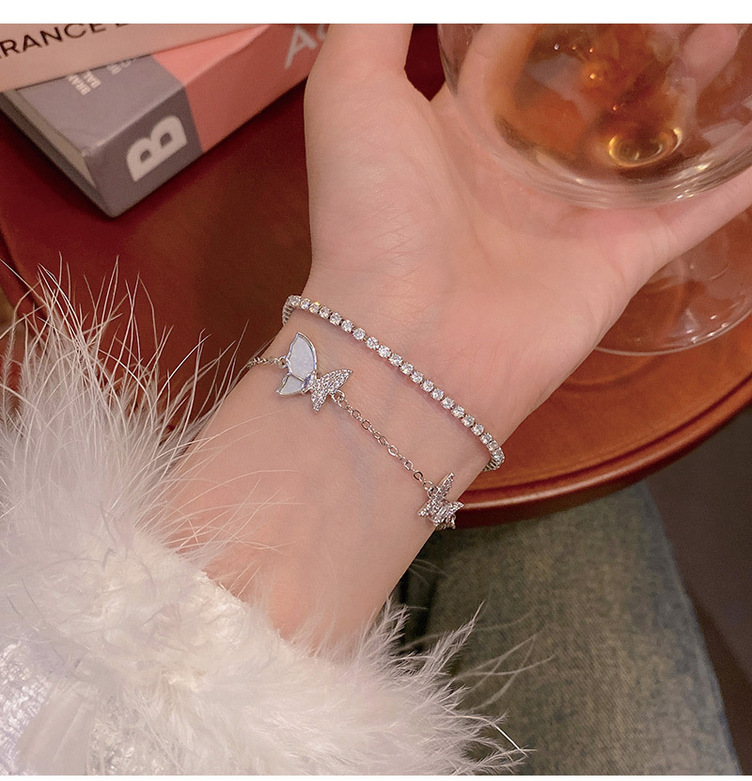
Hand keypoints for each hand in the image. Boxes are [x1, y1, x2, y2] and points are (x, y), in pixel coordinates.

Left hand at [303, 24, 751, 439]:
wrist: (409, 344)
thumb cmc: (373, 218)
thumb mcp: (350, 94)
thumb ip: (373, 22)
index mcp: (460, 128)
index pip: (517, 49)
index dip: (558, 16)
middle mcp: (519, 169)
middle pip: (593, 88)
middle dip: (638, 39)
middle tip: (685, 4)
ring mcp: (573, 217)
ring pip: (648, 139)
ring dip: (694, 86)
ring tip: (726, 30)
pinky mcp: (619, 260)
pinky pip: (690, 210)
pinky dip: (730, 179)